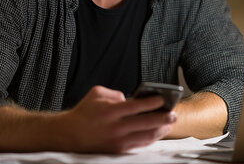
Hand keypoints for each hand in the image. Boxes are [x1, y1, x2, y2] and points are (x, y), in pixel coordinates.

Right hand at [57, 85, 176, 152]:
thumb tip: (132, 99)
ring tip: (169, 124)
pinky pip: (139, 145)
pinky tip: (157, 133)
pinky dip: (150, 139)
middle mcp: (115, 127)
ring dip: (160, 131)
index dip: (152, 103)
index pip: (136, 106)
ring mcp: (117, 141)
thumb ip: (115, 93)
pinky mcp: (118, 150)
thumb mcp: (97, 94)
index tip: (163, 99)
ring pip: (145, 137)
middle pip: (145, 124)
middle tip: (173, 114)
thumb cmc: (85, 112)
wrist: (69, 134)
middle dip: (162, 119)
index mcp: (110, 111)